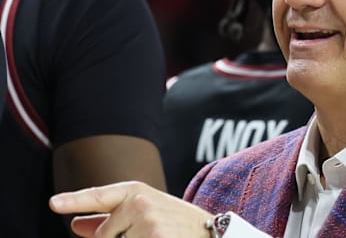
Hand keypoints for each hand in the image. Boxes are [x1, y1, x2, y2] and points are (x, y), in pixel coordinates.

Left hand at [50, 181, 211, 237]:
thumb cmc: (174, 223)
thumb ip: (108, 219)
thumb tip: (74, 225)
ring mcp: (147, 223)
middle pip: (104, 234)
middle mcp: (140, 203)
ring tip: (158, 237)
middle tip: (150, 233)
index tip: (54, 203)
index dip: (75, 200)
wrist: (211, 231)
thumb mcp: (144, 212)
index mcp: (136, 191)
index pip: (100, 196)